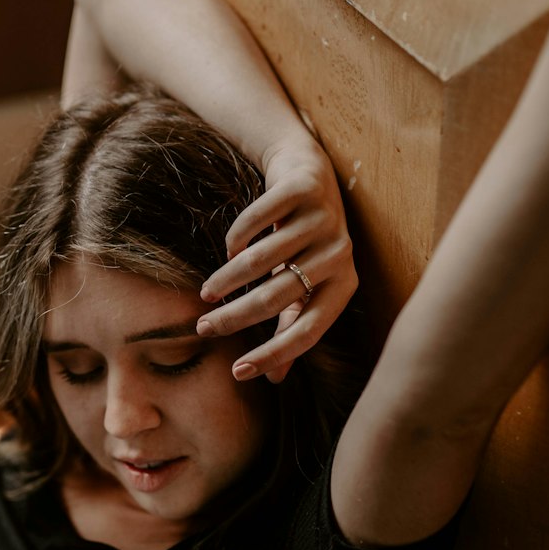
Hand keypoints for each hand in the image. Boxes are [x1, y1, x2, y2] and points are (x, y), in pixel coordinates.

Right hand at [196, 136, 356, 382]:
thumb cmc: (304, 242)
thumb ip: (291, 327)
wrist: (307, 170)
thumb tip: (274, 379)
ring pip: (262, 260)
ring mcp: (323, 219)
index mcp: (345, 284)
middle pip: (277, 297)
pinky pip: (257, 220)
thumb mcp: (304, 286)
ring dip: (228, 280)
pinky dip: (237, 238)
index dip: (273, 354)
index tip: (237, 372)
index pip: (310, 332)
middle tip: (203, 329)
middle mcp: (339, 253)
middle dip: (235, 318)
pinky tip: (229, 250)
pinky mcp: (303, 189)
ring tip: (208, 292)